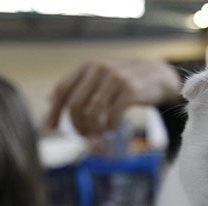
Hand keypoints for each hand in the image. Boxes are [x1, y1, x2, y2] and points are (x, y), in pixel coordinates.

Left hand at [46, 59, 181, 135]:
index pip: (62, 89)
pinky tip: (111, 128)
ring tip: (97, 135)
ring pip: (91, 114)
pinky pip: (111, 118)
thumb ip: (77, 86)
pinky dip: (108, 128)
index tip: (50, 128)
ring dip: (92, 130)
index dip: (54, 111)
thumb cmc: (123, 81)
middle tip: (83, 136)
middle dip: (76, 126)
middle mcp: (99, 69)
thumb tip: (49, 99)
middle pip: (75, 105)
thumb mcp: (99, 77)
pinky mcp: (130, 91)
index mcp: (88, 66)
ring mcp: (115, 79)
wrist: (157, 76)